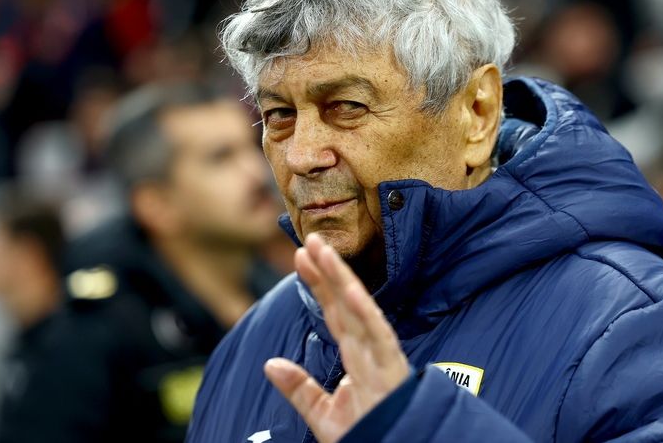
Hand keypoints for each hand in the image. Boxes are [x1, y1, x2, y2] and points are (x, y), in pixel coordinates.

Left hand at [264, 233, 409, 442]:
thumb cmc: (368, 436)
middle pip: (345, 304)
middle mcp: (369, 351)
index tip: (301, 257)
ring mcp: (382, 358)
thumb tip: (269, 364)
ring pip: (360, 311)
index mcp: (355, 358)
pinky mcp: (392, 370)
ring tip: (324, 252)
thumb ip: (299, 389)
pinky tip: (350, 290)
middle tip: (309, 240)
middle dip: (328, 271)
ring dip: (342, 280)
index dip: (318, 285)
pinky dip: (366, 312)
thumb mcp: (323, 416)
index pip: (333, 313)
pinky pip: (379, 336)